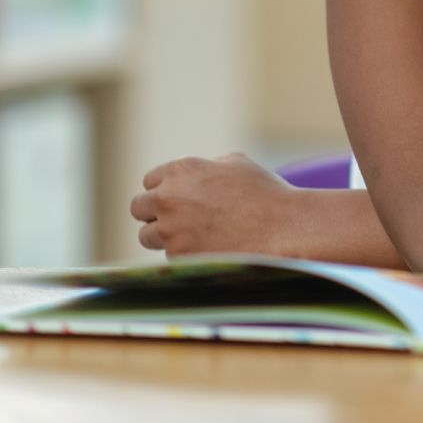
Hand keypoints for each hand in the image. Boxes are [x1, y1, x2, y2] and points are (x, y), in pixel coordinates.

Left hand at [130, 153, 298, 257]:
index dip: (164, 190)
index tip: (175, 200)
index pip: (150, 181)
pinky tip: (210, 250)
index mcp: (181, 170)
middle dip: (154, 213)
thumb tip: (192, 178)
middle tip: (174, 220)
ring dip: (164, 237)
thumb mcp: (235, 164)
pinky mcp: (178, 258)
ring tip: (194, 237)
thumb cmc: (266, 193)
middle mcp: (168, 198)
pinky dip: (184, 255)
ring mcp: (170, 230)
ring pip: (147, 236)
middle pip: (139, 208)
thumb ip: (204, 168)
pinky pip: (169, 257)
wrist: (283, 228)